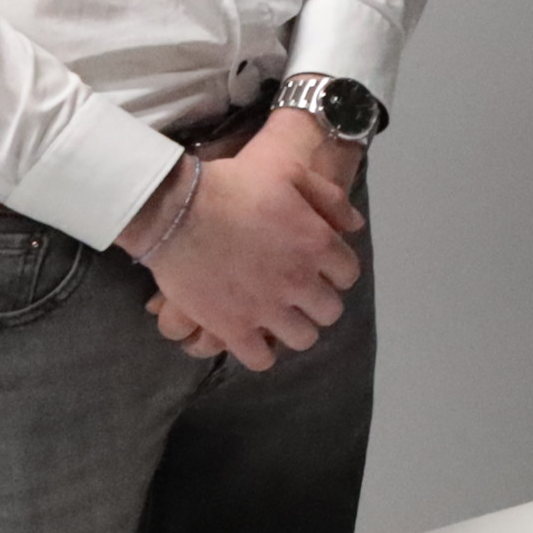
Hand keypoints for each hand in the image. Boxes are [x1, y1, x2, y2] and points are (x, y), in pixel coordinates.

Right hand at [136, 110, 365, 367]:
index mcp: (317, 244)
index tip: (318, 267)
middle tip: (298, 293)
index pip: (348, 273)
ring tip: (278, 316)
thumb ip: (329, 198)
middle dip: (318, 301)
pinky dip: (261, 353)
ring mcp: (267, 309)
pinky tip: (253, 337)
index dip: (335, 270)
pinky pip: (262, 359)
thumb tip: (355, 226)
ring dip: (295, 328)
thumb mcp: (289, 173)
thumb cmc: (233, 184)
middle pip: (330, 311)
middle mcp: (300, 281)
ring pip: (303, 338)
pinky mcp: (233, 329)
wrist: (177, 210)